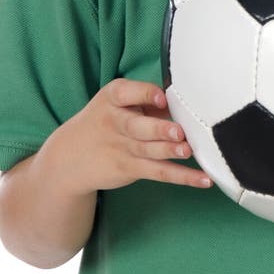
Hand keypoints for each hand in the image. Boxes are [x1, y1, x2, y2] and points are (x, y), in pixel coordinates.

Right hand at [41, 78, 212, 195]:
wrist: (70, 155)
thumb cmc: (106, 119)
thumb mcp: (118, 103)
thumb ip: (148, 101)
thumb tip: (184, 105)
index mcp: (113, 97)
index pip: (127, 93)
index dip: (146, 95)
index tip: (162, 98)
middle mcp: (115, 122)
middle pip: (137, 126)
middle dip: (158, 129)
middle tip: (177, 131)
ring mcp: (122, 148)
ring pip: (149, 151)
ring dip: (170, 152)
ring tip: (189, 151)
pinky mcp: (130, 169)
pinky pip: (159, 172)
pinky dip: (183, 176)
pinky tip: (203, 179)